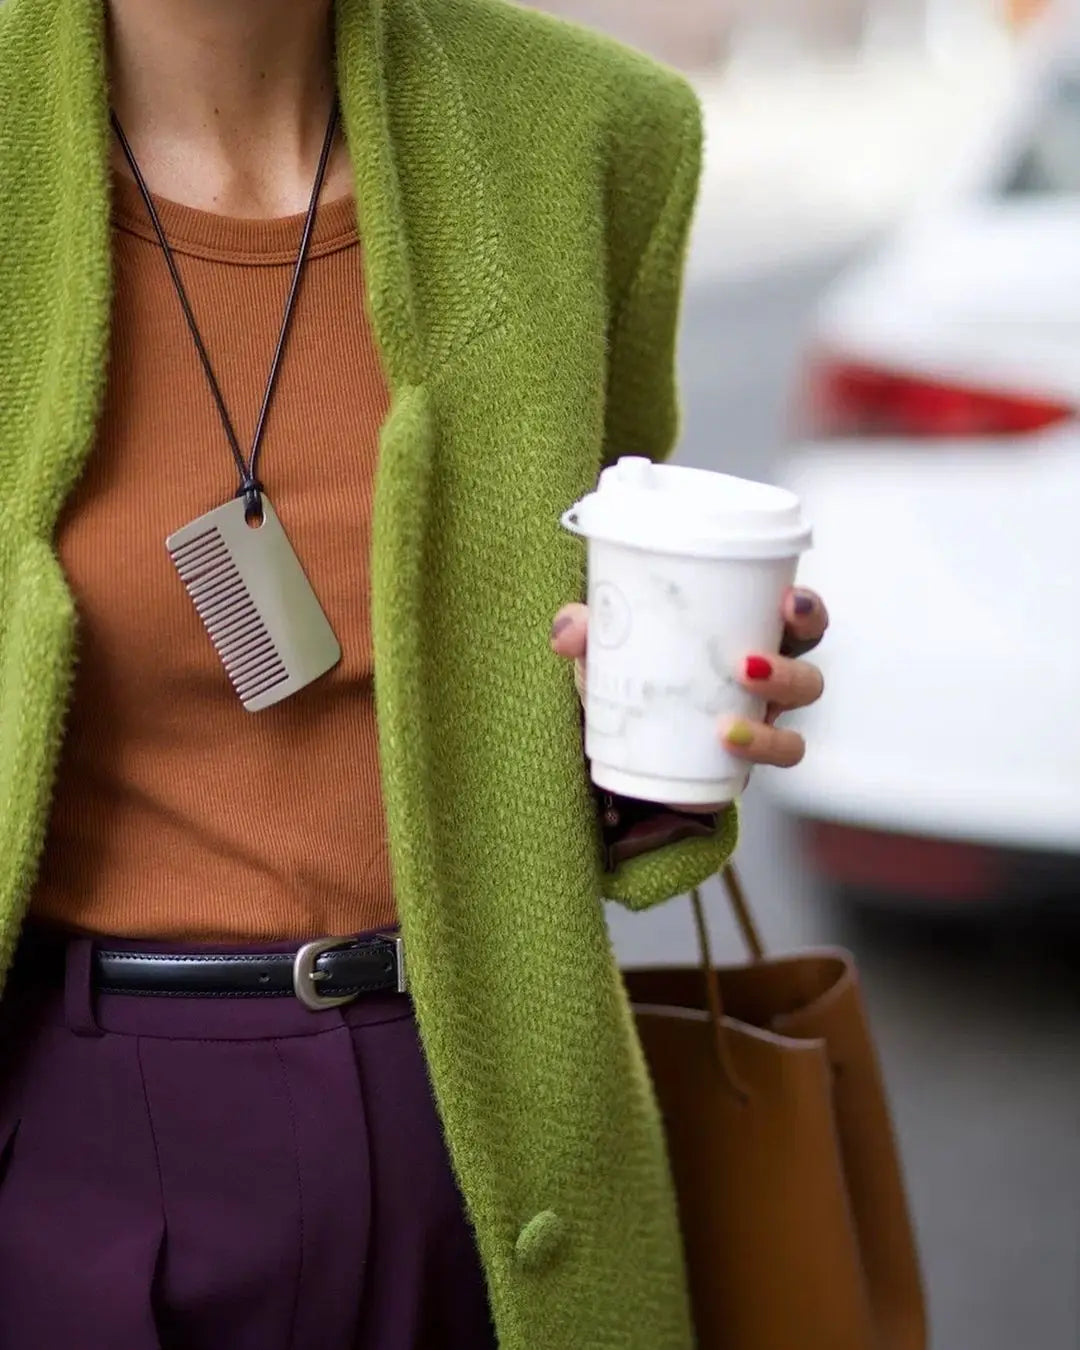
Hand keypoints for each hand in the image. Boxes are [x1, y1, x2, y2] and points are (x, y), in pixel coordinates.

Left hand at [550, 587, 827, 808]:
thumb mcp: (604, 646)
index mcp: (747, 638)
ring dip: (768, 726)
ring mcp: (757, 728)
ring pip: (794, 730)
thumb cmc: (630, 676)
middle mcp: (764, 685)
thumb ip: (584, 629)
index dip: (809, 610)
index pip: (800, 620)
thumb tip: (570, 630)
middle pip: (809, 676)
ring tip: (726, 724)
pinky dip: (754, 755)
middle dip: (789, 670)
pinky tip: (724, 746)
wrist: (617, 743)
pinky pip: (767, 767)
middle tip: (746, 664)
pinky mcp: (742, 767)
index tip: (791, 601)